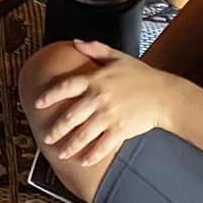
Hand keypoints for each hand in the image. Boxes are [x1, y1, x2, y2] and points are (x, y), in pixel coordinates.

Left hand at [32, 41, 168, 166]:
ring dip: (70, 145)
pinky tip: (83, 161)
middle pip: (71, 115)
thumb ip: (94, 48)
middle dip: (56, 128)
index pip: (67, 86)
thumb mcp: (117, 56)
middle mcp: (100, 98)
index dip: (50, 95)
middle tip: (46, 136)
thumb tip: (75, 42)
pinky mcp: (121, 130)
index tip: (38, 102)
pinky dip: (91, 155)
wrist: (163, 95)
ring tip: (60, 153)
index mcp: (96, 79)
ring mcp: (110, 116)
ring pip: (84, 134)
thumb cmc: (140, 74)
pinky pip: (102, 146)